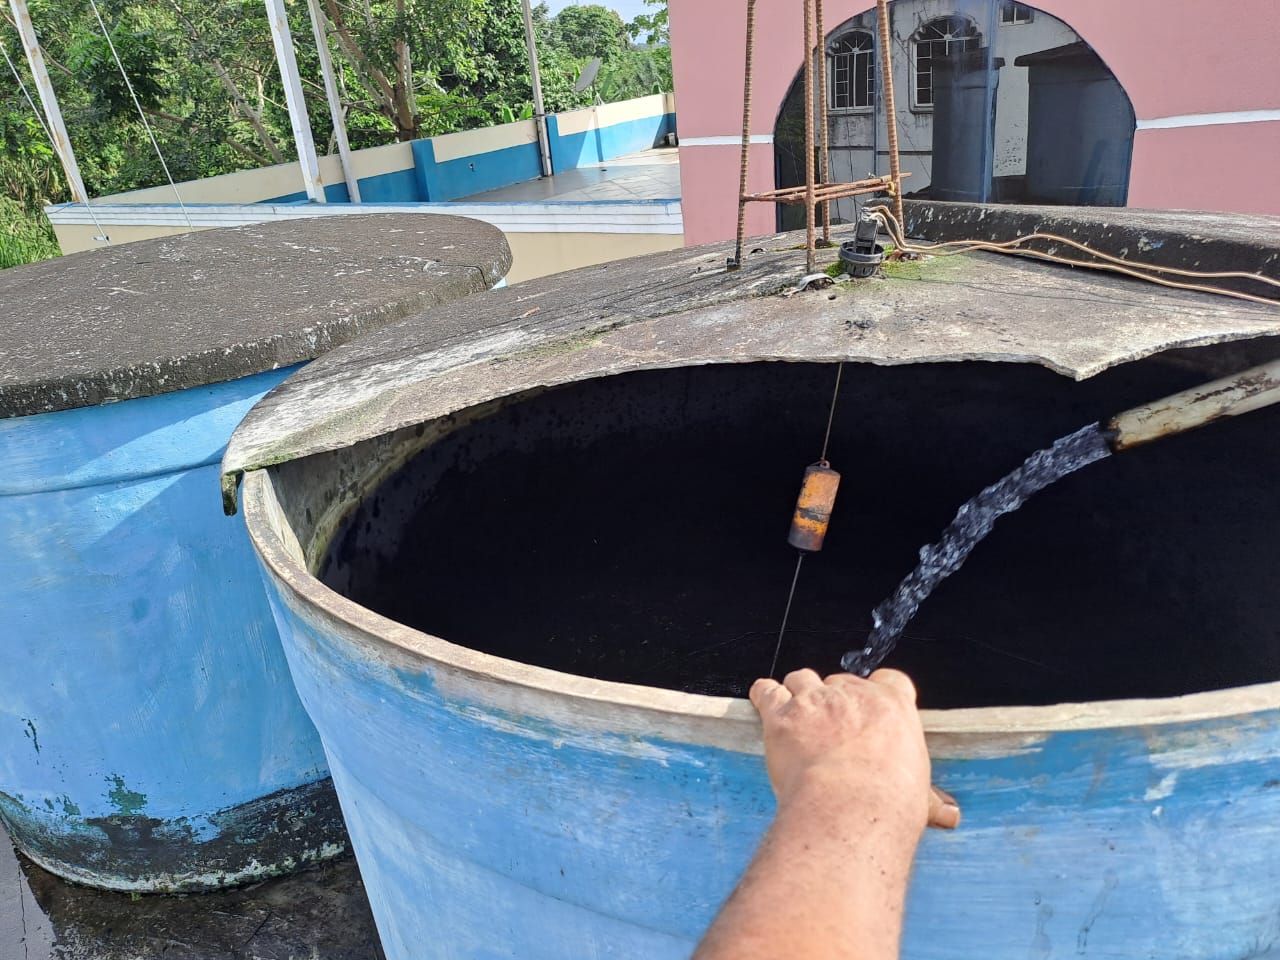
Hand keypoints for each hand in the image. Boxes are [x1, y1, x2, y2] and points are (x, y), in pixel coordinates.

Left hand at [749, 668, 958, 831]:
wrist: (849, 808)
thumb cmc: (890, 805)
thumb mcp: (919, 796)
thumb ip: (929, 797)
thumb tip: (950, 815)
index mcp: (893, 706)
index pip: (890, 680)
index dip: (877, 693)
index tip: (870, 712)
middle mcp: (853, 694)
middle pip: (840, 681)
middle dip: (834, 700)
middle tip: (830, 730)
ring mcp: (815, 701)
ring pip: (802, 678)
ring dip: (798, 693)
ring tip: (797, 716)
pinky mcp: (782, 715)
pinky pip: (767, 691)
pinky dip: (764, 695)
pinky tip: (764, 701)